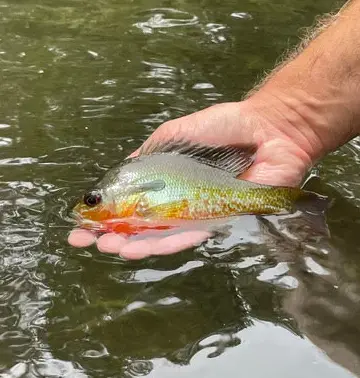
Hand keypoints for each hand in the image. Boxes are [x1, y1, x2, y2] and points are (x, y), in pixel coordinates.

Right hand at [68, 98, 316, 258]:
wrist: (269, 128)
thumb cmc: (226, 125)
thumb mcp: (179, 132)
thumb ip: (152, 151)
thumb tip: (123, 167)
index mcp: (171, 180)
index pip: (134, 201)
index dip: (107, 212)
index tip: (81, 221)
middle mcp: (182, 200)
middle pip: (145, 224)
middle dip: (114, 234)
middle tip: (87, 241)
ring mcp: (200, 213)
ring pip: (164, 236)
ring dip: (136, 245)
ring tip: (110, 248)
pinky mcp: (221, 219)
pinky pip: (192, 234)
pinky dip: (168, 242)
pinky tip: (143, 247)